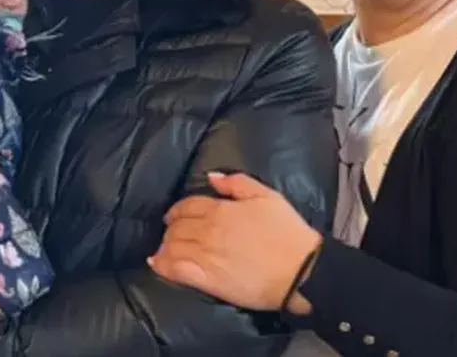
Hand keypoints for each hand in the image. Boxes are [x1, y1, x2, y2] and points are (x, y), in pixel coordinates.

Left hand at [147, 172, 321, 311]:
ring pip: (172, 246)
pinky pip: (175, 269)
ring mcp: (205, 255)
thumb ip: (237, 183)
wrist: (300, 270)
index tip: (175, 215)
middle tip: (172, 233)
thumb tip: (211, 177)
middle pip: (176, 226)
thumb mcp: (268, 197)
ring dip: (165, 245)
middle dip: (171, 228)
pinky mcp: (207, 279)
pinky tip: (156, 263)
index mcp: (221, 209)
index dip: (177, 210)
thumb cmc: (288, 232)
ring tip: (165, 248)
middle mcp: (208, 230)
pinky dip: (162, 265)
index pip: (187, 205)